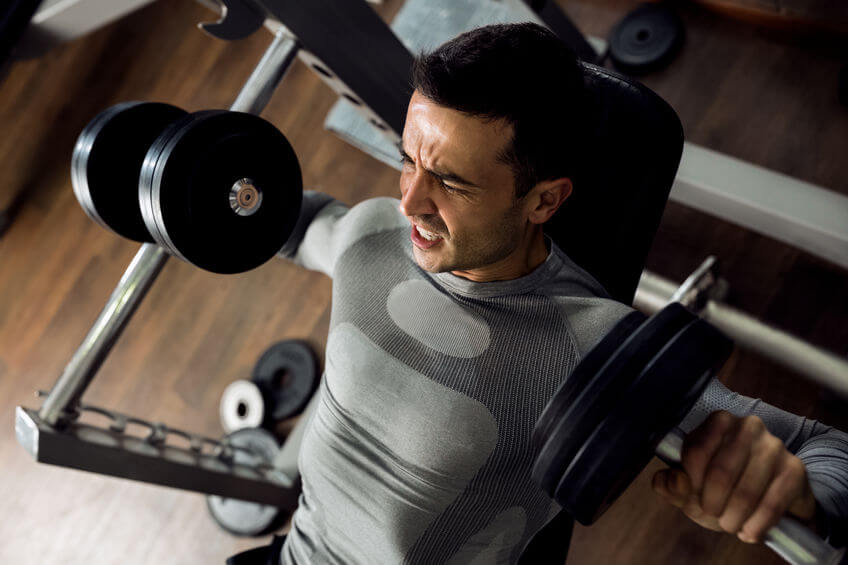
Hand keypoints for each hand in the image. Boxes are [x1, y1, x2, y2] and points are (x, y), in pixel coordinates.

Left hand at [651, 411, 817, 542]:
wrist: (772, 501)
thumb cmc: (725, 490)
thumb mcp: (692, 488)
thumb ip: (672, 485)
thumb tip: (670, 479)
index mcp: (719, 422)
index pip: (695, 451)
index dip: (691, 483)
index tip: (694, 496)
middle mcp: (748, 426)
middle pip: (720, 473)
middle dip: (712, 504)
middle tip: (713, 514)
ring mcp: (774, 446)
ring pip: (745, 492)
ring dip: (733, 519)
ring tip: (730, 525)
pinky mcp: (795, 470)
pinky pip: (771, 505)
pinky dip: (755, 526)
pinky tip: (749, 531)